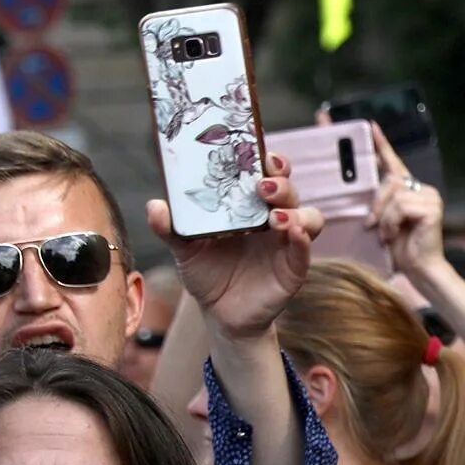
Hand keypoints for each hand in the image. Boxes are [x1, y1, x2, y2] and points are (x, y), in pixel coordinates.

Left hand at [148, 150, 322, 339]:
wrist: (219, 313)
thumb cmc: (207, 272)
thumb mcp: (184, 248)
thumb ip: (170, 228)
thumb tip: (155, 206)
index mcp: (249, 206)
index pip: (266, 174)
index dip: (268, 160)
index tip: (259, 151)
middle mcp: (273, 219)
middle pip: (289, 190)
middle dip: (280, 182)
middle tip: (261, 185)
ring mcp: (287, 243)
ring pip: (309, 216)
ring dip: (295, 211)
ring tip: (276, 217)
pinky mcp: (293, 269)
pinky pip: (304, 251)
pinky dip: (303, 240)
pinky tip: (294, 234)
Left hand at [366, 124, 444, 282]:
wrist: (420, 272)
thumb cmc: (400, 249)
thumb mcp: (381, 221)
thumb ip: (376, 202)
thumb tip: (357, 192)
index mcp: (408, 190)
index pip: (391, 162)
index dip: (380, 143)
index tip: (369, 125)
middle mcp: (421, 189)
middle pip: (389, 180)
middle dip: (376, 202)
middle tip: (369, 223)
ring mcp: (429, 197)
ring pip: (393, 193)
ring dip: (384, 216)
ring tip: (385, 235)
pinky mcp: (432, 208)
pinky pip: (401, 205)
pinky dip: (392, 222)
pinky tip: (394, 236)